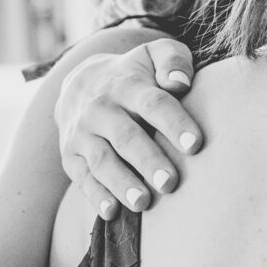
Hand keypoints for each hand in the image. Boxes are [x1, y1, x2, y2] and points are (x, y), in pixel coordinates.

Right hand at [55, 37, 204, 218]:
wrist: (79, 83)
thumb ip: (173, 60)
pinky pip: (81, 178)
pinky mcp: (71, 156)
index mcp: (127, 85)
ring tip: (143, 203)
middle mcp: (100, 109)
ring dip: (122, 183)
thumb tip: (181, 83)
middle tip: (171, 182)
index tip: (195, 144)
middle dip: (148, 160)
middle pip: (126, 136)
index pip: (153, 103)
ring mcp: (82, 134)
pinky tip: (112, 211)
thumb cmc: (134, 74)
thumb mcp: (153, 54)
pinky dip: (95, 196)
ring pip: (102, 160)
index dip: (174, 123)